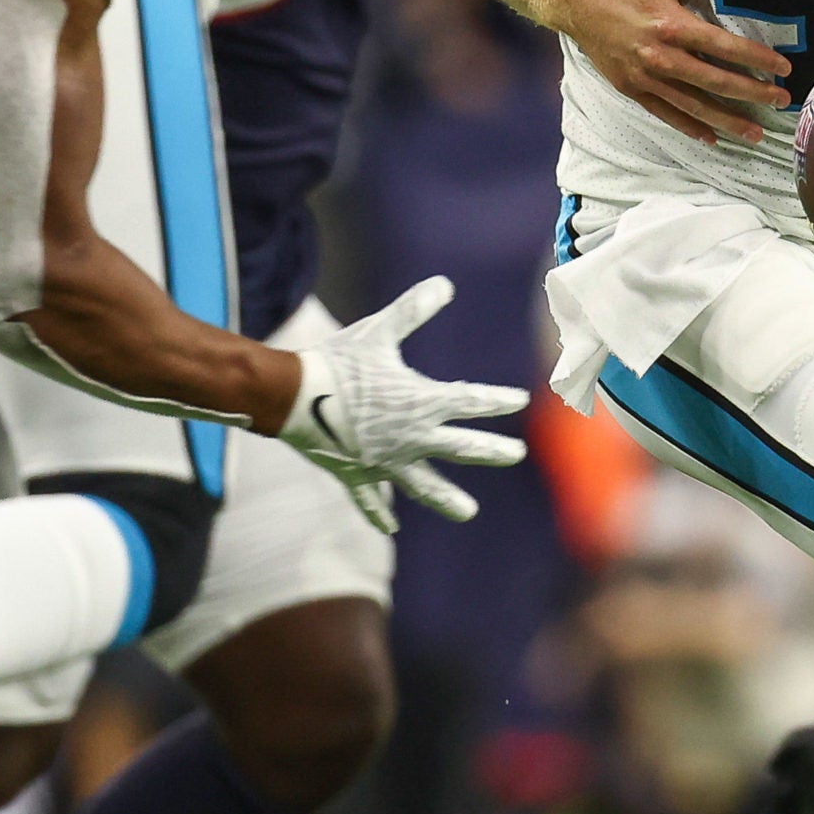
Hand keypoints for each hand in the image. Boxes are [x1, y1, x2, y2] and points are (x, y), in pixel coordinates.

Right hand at [279, 277, 529, 530]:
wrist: (292, 395)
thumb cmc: (338, 361)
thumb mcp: (379, 331)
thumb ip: (413, 309)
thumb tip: (445, 284)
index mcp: (420, 402)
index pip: (470, 401)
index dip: (496, 400)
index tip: (521, 400)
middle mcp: (410, 437)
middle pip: (461, 447)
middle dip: (491, 451)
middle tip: (517, 455)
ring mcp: (384, 462)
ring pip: (423, 485)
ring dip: (446, 499)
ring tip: (468, 513)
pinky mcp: (356, 474)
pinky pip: (371, 499)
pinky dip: (379, 513)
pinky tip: (389, 529)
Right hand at [553, 0, 790, 144]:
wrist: (573, 0)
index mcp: (671, 24)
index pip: (723, 46)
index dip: (756, 59)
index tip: (783, 68)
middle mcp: (660, 56)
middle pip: (715, 81)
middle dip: (752, 93)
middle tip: (780, 101)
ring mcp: (645, 77)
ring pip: (693, 105)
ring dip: (726, 120)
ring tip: (754, 132)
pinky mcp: (631, 89)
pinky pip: (665, 113)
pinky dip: (689, 127)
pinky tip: (712, 137)